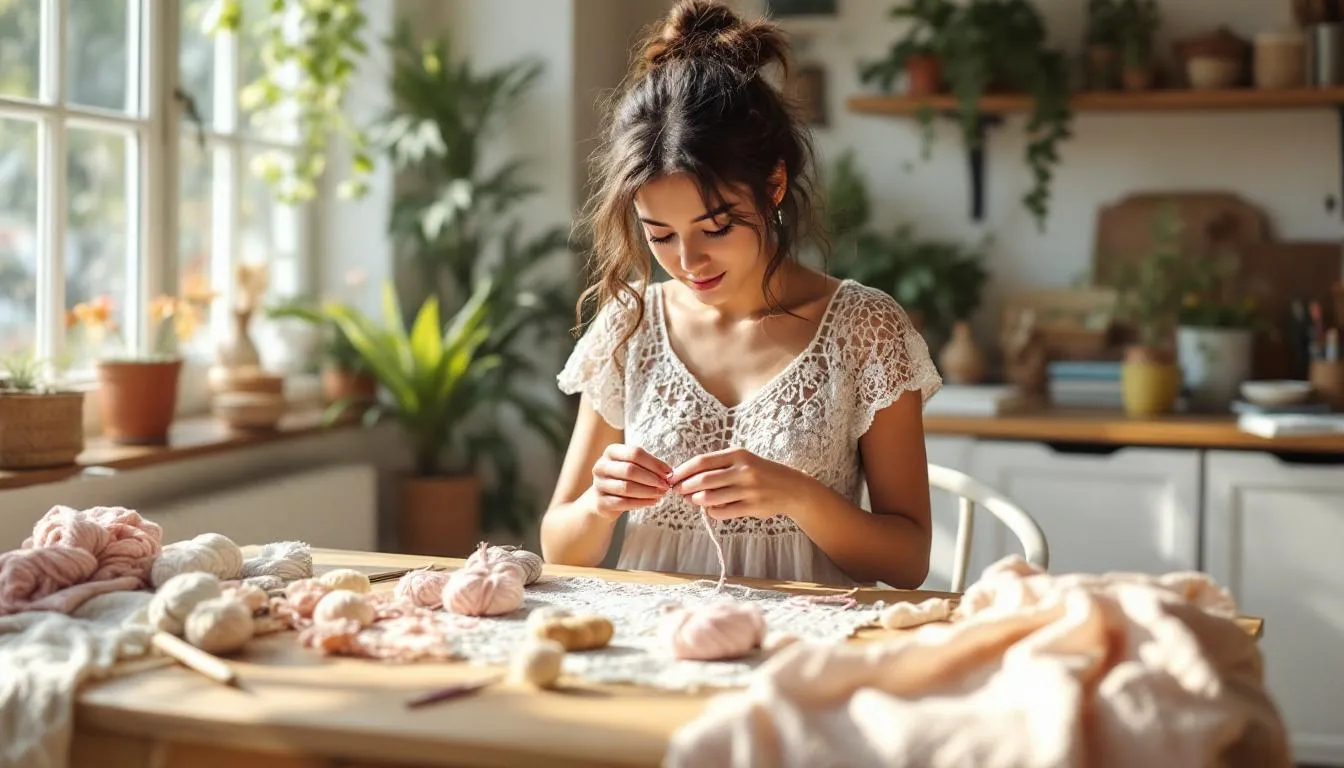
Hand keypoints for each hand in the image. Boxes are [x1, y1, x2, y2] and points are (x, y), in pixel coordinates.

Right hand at [591, 444, 672, 518]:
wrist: (605, 498)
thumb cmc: (624, 478)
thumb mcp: (634, 466)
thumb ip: (649, 466)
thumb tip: (668, 472)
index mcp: (611, 452)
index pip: (634, 453)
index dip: (653, 463)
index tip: (668, 472)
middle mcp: (601, 466)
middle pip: (630, 470)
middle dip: (652, 478)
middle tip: (665, 485)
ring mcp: (599, 485)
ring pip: (626, 488)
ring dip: (648, 491)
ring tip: (661, 494)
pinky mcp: (600, 503)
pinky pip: (623, 503)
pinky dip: (641, 503)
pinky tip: (653, 502)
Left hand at [668, 448, 809, 520]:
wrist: (792, 488)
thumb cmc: (761, 473)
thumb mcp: (743, 461)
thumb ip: (718, 466)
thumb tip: (687, 477)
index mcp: (738, 454)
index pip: (702, 461)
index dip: (683, 470)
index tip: (672, 477)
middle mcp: (743, 470)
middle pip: (703, 480)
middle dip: (685, 487)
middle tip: (677, 491)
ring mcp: (749, 489)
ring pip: (710, 498)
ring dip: (696, 500)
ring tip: (692, 500)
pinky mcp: (752, 507)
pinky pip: (722, 512)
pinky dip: (711, 512)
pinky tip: (711, 509)